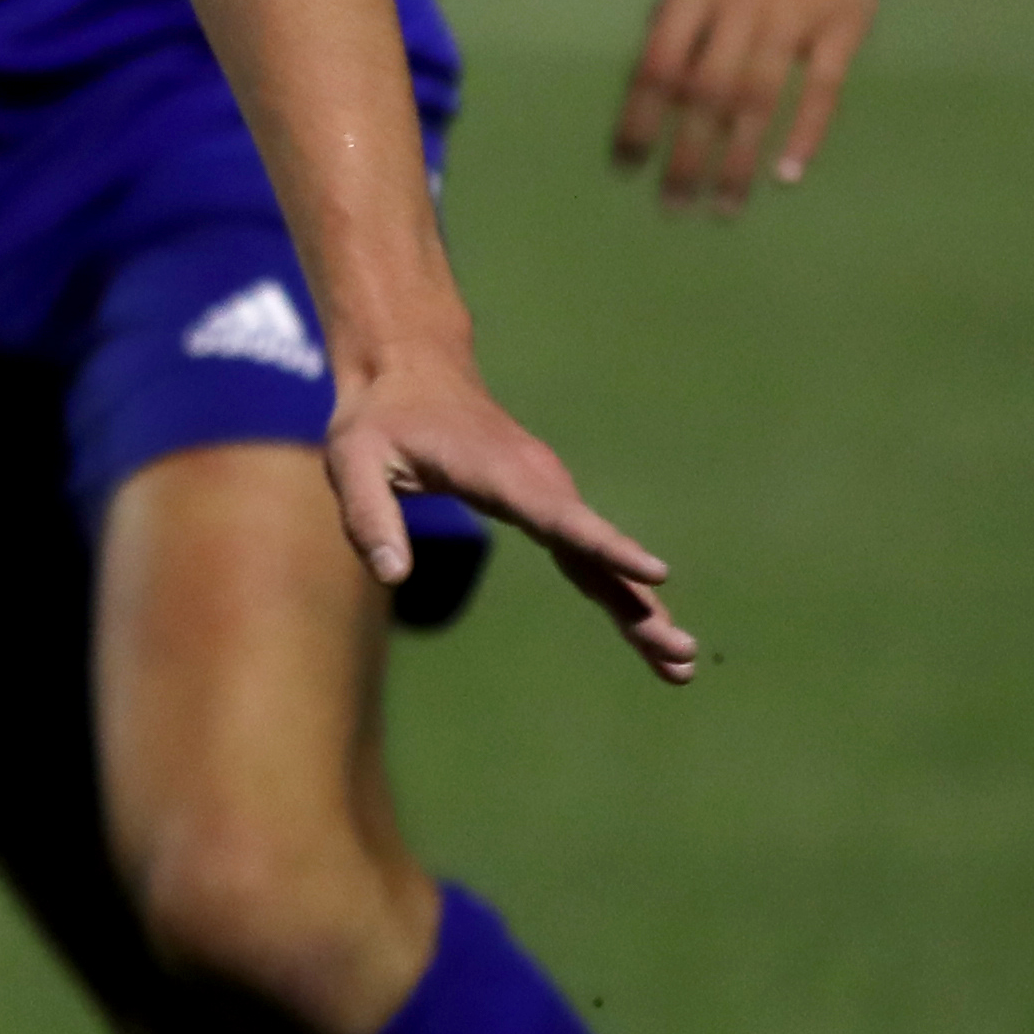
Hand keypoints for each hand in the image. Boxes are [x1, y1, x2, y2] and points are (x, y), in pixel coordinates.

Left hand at [331, 353, 697, 685]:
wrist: (413, 369)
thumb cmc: (380, 417)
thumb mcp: (352, 460)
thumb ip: (369, 517)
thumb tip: (392, 577)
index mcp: (501, 474)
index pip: (561, 519)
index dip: (607, 548)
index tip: (655, 574)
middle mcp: (540, 483)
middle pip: (598, 553)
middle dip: (639, 605)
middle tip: (680, 653)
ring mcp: (550, 494)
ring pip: (602, 561)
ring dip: (642, 611)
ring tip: (679, 664)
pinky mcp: (546, 505)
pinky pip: (589, 555)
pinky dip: (620, 593)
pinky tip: (645, 632)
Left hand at [611, 0, 882, 215]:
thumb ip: (675, 24)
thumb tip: (645, 99)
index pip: (659, 63)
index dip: (639, 119)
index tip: (625, 167)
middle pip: (707, 91)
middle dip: (686, 154)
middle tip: (673, 205)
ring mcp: (796, 13)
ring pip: (760, 98)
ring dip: (739, 159)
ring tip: (724, 206)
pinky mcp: (844, 26)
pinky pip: (823, 88)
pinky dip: (806, 133)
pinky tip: (786, 176)